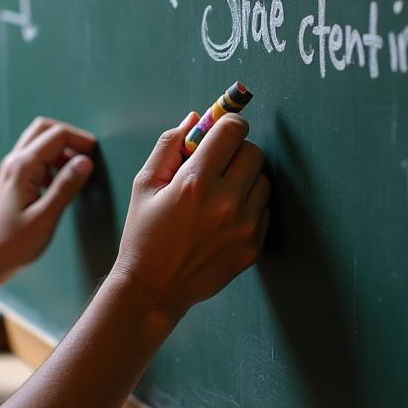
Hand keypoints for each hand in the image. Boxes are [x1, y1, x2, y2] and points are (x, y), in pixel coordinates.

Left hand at [0, 118, 95, 281]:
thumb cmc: (15, 244)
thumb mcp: (46, 216)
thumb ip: (66, 186)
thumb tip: (85, 161)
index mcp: (23, 167)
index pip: (57, 135)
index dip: (80, 140)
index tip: (96, 156)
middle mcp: (14, 162)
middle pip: (44, 129)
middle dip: (69, 137)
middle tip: (87, 156)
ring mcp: (11, 170)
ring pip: (39, 142)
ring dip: (60, 149)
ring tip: (76, 172)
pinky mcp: (13, 180)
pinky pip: (35, 159)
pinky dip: (51, 162)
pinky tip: (60, 184)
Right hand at [112, 111, 269, 324]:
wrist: (154, 289)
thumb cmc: (144, 234)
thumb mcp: (145, 184)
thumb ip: (170, 145)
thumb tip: (196, 118)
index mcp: (195, 182)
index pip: (232, 130)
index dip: (227, 124)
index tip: (221, 131)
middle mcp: (225, 202)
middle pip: (254, 151)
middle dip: (236, 151)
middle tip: (217, 164)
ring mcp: (244, 227)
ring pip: (263, 180)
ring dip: (245, 179)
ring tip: (219, 194)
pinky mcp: (254, 246)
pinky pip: (263, 209)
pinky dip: (249, 206)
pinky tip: (223, 218)